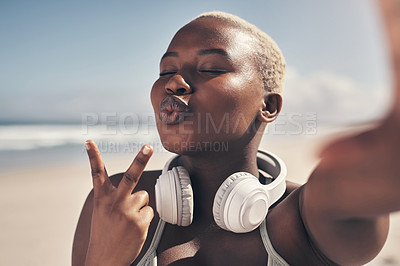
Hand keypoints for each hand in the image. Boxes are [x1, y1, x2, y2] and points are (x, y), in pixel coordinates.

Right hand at [84, 140, 153, 265]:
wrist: (104, 260)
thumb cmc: (105, 234)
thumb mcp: (103, 212)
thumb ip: (118, 198)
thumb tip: (140, 192)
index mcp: (102, 198)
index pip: (96, 174)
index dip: (93, 156)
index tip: (89, 142)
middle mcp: (114, 202)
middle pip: (130, 176)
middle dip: (140, 159)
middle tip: (148, 146)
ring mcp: (128, 212)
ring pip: (144, 197)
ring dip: (139, 206)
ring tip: (128, 219)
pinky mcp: (140, 223)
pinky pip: (150, 212)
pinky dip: (144, 219)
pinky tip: (133, 228)